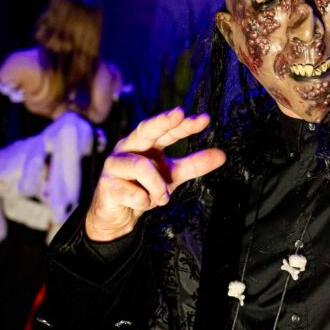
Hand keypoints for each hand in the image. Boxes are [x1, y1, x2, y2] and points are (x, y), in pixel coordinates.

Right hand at [85, 108, 225, 240]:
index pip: (166, 130)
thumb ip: (194, 164)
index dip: (183, 125)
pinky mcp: (108, 186)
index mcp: (145, 144)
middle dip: (161, 122)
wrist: (117, 215)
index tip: (204, 119)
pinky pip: (133, 193)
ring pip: (142, 168)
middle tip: (179, 114)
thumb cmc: (143, 188)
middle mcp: (128, 148)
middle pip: (145, 130)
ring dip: (158, 187)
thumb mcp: (172, 175)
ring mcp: (115, 165)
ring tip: (163, 198)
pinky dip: (144, 201)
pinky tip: (142, 203)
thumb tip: (222, 155)